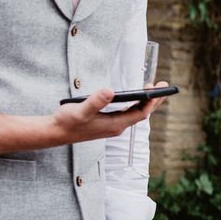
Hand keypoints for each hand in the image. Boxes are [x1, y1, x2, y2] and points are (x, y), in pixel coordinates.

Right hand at [50, 81, 169, 144]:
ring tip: (155, 90)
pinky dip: (135, 105)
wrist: (55, 133)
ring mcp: (113, 126)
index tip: (156, 88)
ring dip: (146, 102)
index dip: (150, 101)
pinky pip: (128, 114)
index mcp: (115, 125)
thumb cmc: (67, 122)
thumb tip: (110, 91)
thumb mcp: (80, 110)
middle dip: (154, 100)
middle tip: (164, 86)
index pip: (139, 113)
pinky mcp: (108, 124)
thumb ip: (95, 101)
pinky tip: (136, 98)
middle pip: (141, 113)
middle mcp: (117, 127)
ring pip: (135, 114)